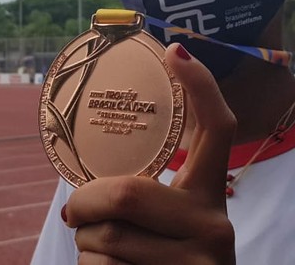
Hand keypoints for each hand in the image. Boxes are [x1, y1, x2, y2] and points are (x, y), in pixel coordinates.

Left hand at [64, 43, 236, 263]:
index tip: (176, 50)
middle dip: (82, 205)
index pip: (219, 132)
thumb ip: (147, 198)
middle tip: (74, 215)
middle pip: (124, 194)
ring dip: (84, 249)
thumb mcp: (170, 231)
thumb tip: (84, 167)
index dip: (201, 88)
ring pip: (102, 240)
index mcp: (213, 200)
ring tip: (106, 257)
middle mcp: (214, 228)